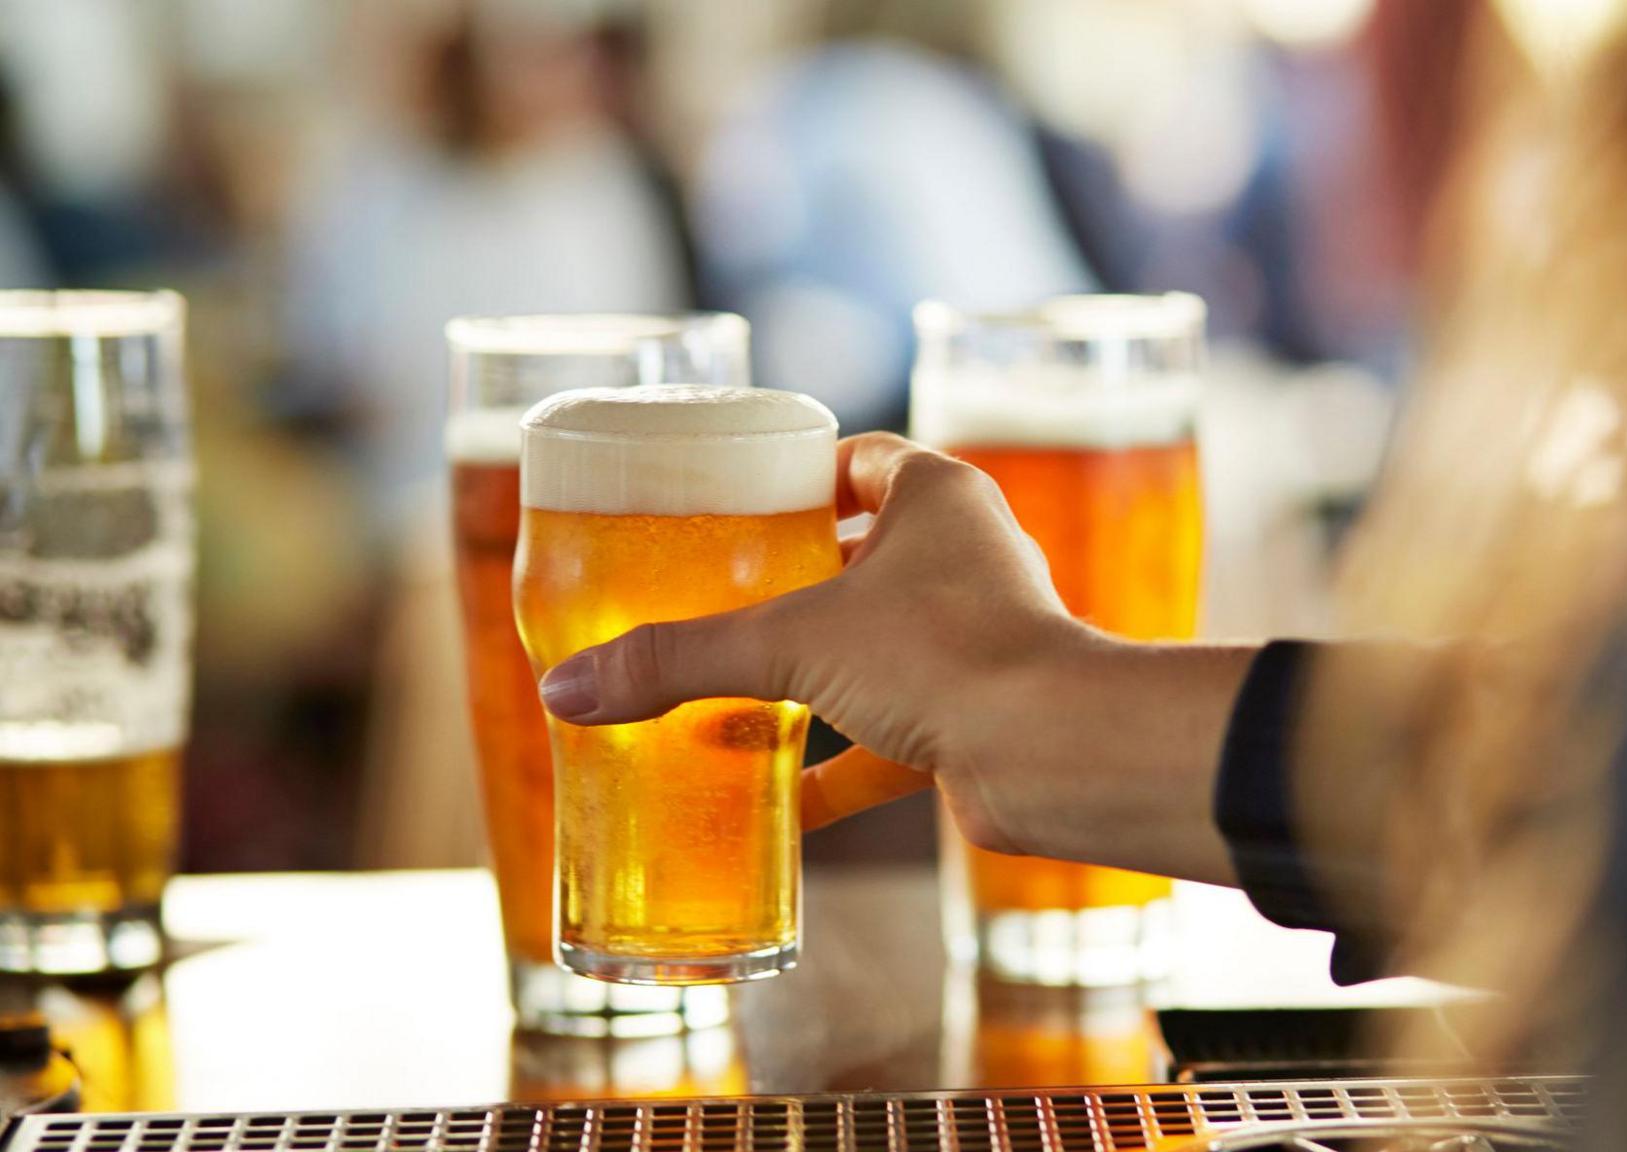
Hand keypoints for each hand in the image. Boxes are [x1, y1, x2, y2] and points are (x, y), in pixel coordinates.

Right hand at [537, 432, 1252, 881]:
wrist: (1054, 753)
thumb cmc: (945, 655)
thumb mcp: (791, 644)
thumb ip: (681, 659)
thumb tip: (568, 690)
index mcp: (935, 497)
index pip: (858, 460)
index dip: (798, 475)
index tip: (735, 504)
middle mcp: (965, 557)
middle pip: (863, 555)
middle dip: (793, 584)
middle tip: (713, 602)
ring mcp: (977, 639)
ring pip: (877, 648)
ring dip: (812, 677)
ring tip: (729, 695)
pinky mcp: (978, 716)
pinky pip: (893, 735)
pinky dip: (837, 767)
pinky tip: (777, 803)